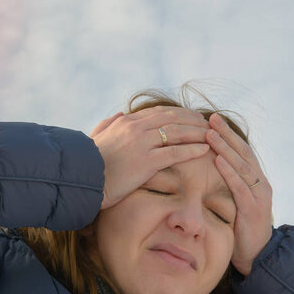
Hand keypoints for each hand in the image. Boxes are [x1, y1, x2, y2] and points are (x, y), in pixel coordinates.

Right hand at [89, 106, 210, 209]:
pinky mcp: (146, 161)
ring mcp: (141, 143)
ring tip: (212, 135)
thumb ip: (107, 125)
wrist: (82, 180)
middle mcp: (135, 128)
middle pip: (172, 118)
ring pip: (177, 133)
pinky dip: (193, 149)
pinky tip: (205, 149)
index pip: (158, 112)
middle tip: (207, 123)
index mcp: (124, 122)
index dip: (178, 114)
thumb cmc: (87, 164)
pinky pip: (176, 152)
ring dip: (197, 132)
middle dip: (192, 120)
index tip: (190, 117)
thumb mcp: (96, 137)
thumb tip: (118, 115)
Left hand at [206, 113, 272, 275]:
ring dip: (225, 148)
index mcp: (253, 178)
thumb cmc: (236, 225)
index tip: (209, 118)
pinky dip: (230, 172)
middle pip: (241, 152)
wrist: (254, 255)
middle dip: (225, 134)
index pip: (238, 150)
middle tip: (210, 118)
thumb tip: (201, 164)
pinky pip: (241, 187)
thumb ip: (221, 182)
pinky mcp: (254, 209)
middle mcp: (259, 182)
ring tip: (210, 134)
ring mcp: (259, 194)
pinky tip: (218, 161)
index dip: (225, 134)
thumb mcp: (228, 199)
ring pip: (242, 166)